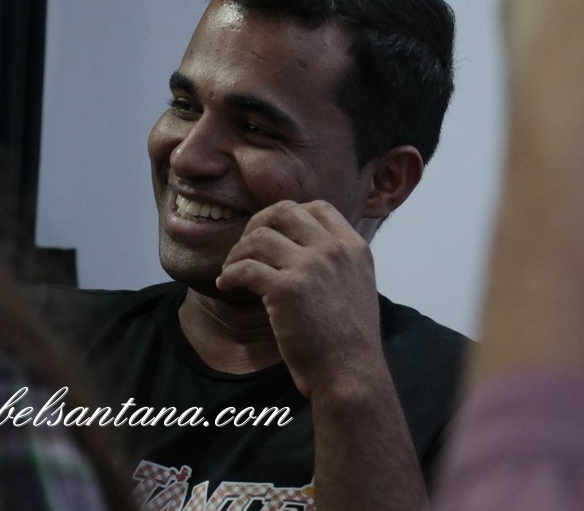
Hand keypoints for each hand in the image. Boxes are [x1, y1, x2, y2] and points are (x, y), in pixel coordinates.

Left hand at [216, 200, 383, 397]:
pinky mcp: (286, 290)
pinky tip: (226, 285)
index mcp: (354, 248)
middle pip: (284, 212)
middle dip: (257, 224)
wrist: (351, 375)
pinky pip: (245, 268)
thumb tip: (302, 246)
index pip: (318, 207)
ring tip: (231, 270)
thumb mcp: (357, 287)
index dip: (288, 214)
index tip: (271, 231)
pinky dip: (229, 274)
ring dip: (238, 252)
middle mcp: (334, 250)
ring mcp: (310, 267)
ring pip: (259, 237)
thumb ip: (336, 262)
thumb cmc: (350, 341)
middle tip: (245, 247)